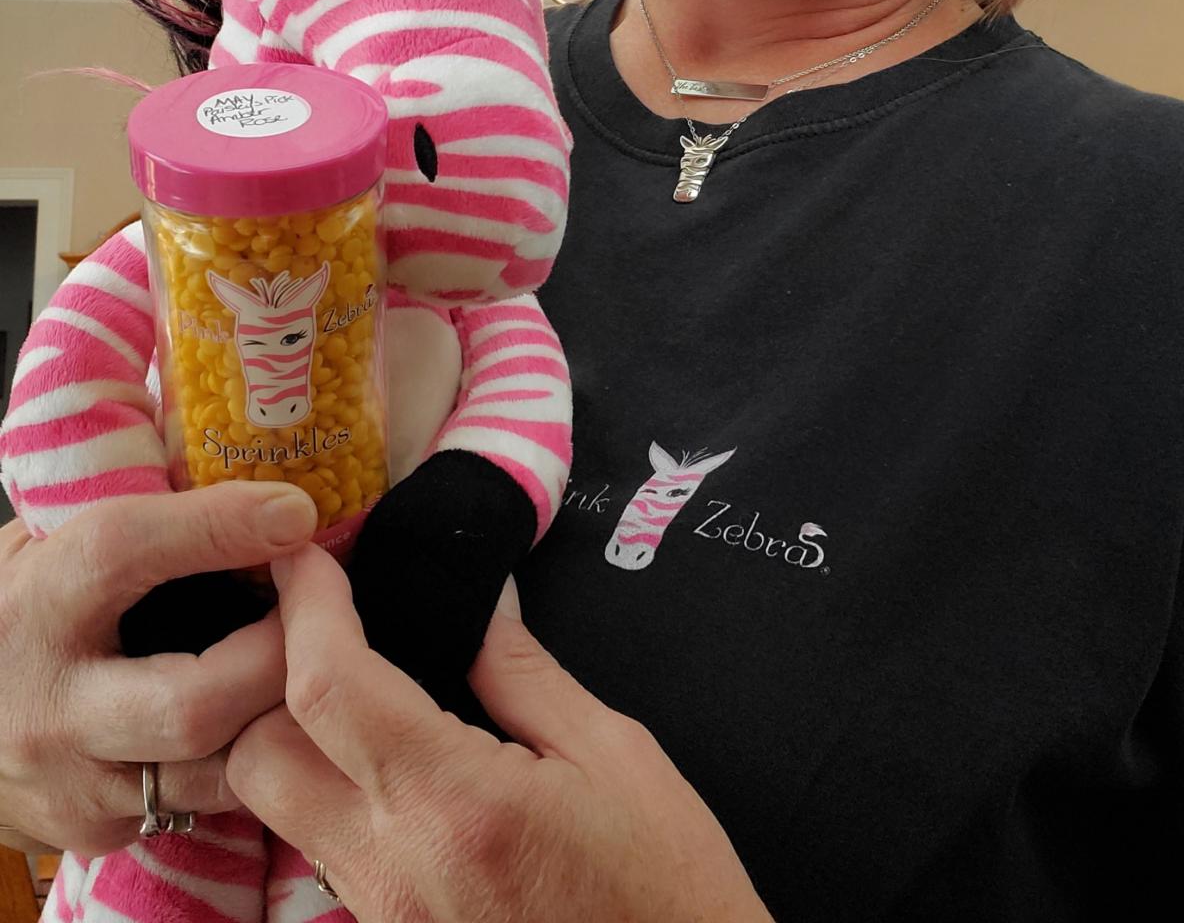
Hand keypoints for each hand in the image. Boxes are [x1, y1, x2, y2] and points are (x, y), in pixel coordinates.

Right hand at [0, 481, 317, 855]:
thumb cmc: (17, 607)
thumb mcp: (49, 542)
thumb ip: (141, 510)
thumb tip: (253, 476)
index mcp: (38, 603)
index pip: (126, 554)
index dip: (219, 528)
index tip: (295, 512)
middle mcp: (50, 707)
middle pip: (193, 703)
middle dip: (277, 658)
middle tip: (323, 613)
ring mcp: (70, 784)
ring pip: (211, 773)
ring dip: (276, 717)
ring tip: (314, 665)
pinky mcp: (91, 831)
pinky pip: (197, 804)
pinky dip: (245, 759)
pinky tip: (267, 715)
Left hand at [227, 546, 773, 922]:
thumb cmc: (662, 887)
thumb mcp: (612, 753)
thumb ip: (524, 670)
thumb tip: (477, 597)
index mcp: (454, 804)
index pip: (327, 690)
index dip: (305, 608)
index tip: (306, 558)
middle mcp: (394, 867)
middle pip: (258, 758)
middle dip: (270, 677)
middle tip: (323, 621)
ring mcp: (382, 913)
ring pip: (274, 808)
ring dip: (291, 734)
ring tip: (352, 677)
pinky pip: (319, 847)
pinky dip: (324, 785)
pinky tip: (378, 750)